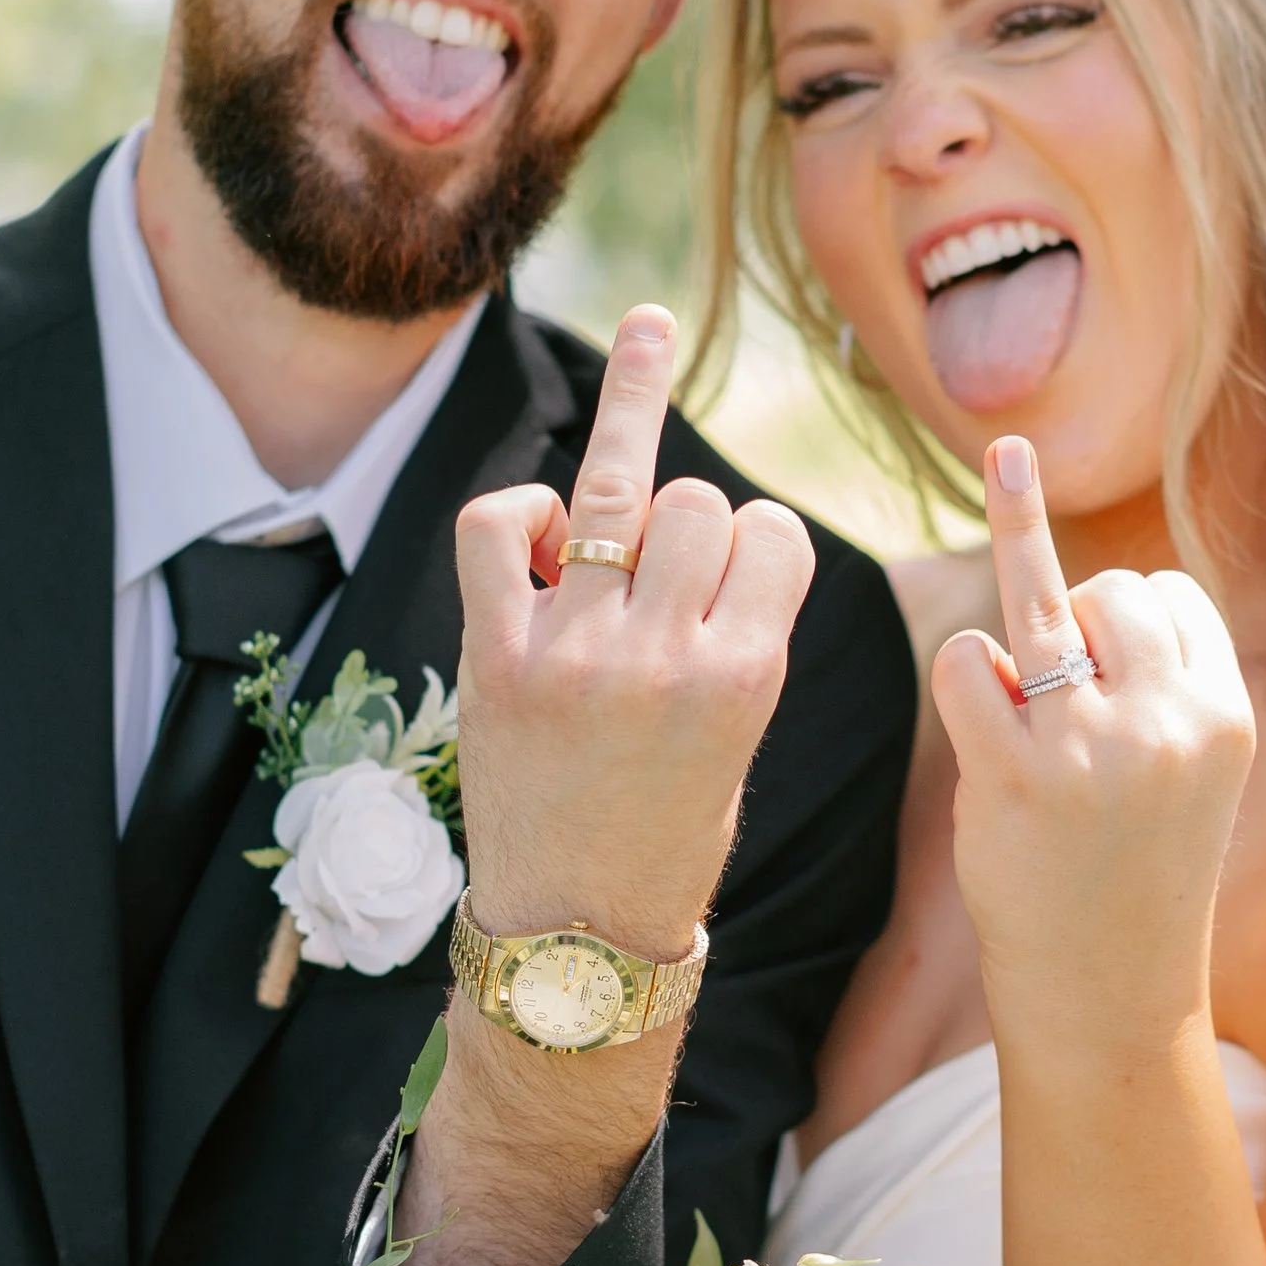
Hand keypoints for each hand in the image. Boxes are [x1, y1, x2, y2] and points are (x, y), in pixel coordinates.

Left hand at [453, 304, 815, 955]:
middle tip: (667, 574)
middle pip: (694, 504)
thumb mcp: (739, 732)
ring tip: (648, 329)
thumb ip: (732, 627)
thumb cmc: (669, 833)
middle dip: (687, 520)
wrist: (576, 936)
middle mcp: (662, 656)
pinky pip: (500, 524)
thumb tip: (698, 513)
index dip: (755, 540)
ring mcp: (573, 651)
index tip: (738, 575)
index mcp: (746, 677)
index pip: (770, 532)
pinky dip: (521, 508)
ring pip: (617, 490)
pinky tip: (542, 527)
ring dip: (628, 443)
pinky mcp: (496, 656)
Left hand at [931, 435, 1254, 1047]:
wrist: (1109, 997)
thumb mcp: (1190, 774)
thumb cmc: (1137, 874)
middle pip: (1109, 589)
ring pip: (1040, 601)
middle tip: (1065, 701)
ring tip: (1008, 508)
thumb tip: (1080, 570)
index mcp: (1223, 717)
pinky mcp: (1014, 777)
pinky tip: (981, 718)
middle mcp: (1167, 723)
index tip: (1118, 672)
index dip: (1134, 619)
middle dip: (1076, 617)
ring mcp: (1089, 749)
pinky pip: (967, 661)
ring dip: (1016, 615)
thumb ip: (1160, 684)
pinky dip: (963, 674)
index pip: (1173, 600)